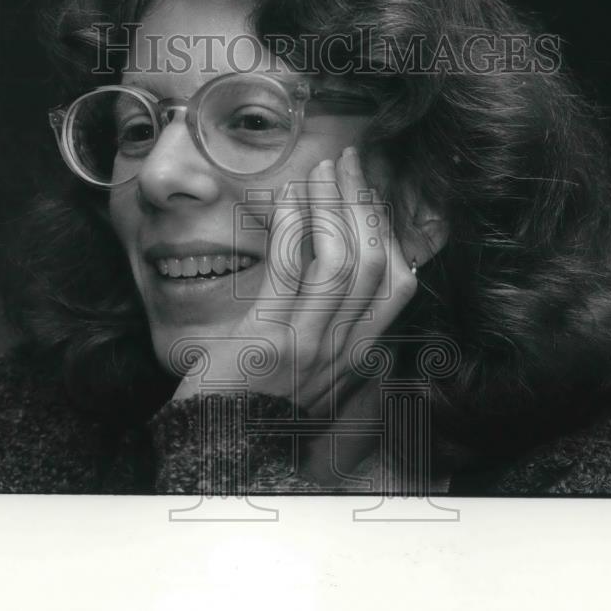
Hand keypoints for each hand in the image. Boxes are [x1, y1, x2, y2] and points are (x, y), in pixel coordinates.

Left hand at [170, 146, 418, 417]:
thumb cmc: (251, 400)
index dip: (388, 229)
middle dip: (366, 204)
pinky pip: (295, 270)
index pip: (398, 283)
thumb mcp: (304, 368)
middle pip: (379, 264)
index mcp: (356, 354)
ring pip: (344, 261)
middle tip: (349, 162)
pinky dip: (296, 226)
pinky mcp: (270, 340)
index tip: (369, 190)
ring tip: (322, 168)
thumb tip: (335, 273)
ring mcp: (309, 346)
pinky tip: (290, 196)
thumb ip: (328, 328)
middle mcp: (343, 350)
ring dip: (334, 204)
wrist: (212, 448)